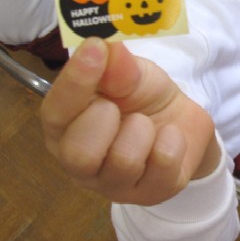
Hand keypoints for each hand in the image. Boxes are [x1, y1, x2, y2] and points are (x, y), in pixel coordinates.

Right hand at [40, 37, 219, 205]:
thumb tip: (108, 47)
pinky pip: (163, 164)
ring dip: (143, 130)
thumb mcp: (133, 73)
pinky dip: (172, 140)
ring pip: (124, 161)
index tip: (95, 49)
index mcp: (65, 128)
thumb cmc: (144, 99)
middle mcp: (80, 164)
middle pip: (79, 154)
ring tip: (147, 123)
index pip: (55, 113)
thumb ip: (119, 66)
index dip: (75, 81)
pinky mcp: (150, 194)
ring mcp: (115, 185)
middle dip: (106, 120)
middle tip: (118, 106)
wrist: (184, 124)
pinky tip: (169, 137)